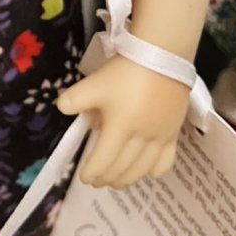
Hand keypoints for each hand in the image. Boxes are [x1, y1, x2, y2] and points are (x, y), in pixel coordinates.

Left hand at [56, 57, 189, 188]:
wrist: (161, 55)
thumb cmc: (126, 71)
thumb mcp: (94, 83)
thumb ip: (74, 98)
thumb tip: (61, 108)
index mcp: (119, 128)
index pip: (103, 161)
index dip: (92, 172)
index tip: (84, 177)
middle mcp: (140, 138)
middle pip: (122, 169)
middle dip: (106, 178)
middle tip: (97, 180)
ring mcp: (160, 137)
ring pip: (142, 170)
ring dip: (127, 179)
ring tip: (116, 180)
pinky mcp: (174, 133)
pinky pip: (165, 162)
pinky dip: (153, 171)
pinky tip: (145, 170)